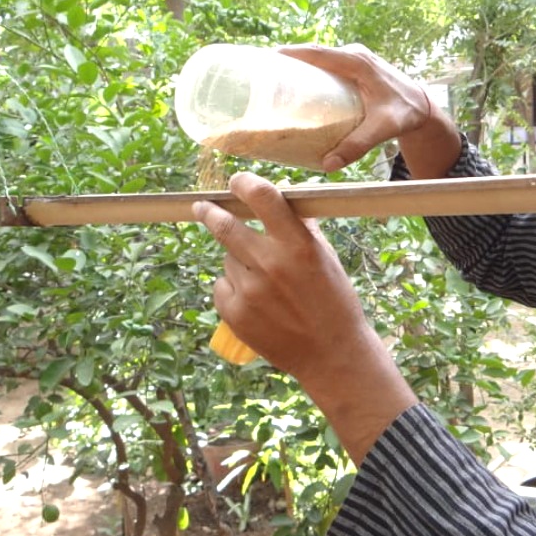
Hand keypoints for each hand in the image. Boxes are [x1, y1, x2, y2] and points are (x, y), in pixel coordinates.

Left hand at [192, 174, 415, 460]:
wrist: (331, 353)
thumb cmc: (333, 299)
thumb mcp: (323, 253)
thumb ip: (297, 224)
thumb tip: (275, 195)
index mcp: (296, 244)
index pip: (261, 197)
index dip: (244, 184)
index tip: (236, 182)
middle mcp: (270, 264)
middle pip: (225, 225)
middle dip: (209, 212)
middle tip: (202, 207)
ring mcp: (249, 292)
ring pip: (227, 258)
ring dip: (237, 260)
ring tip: (263, 280)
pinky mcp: (235, 316)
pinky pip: (222, 285)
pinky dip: (232, 286)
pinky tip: (255, 299)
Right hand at [271, 42, 458, 174]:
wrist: (422, 106)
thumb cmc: (404, 113)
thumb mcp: (381, 128)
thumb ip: (356, 145)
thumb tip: (327, 165)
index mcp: (357, 61)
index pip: (320, 53)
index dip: (294, 53)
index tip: (269, 58)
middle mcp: (354, 55)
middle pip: (315, 54)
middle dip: (290, 60)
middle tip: (262, 74)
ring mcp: (355, 59)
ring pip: (321, 59)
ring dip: (300, 65)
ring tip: (274, 81)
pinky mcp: (355, 67)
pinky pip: (328, 65)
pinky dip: (312, 71)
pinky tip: (298, 87)